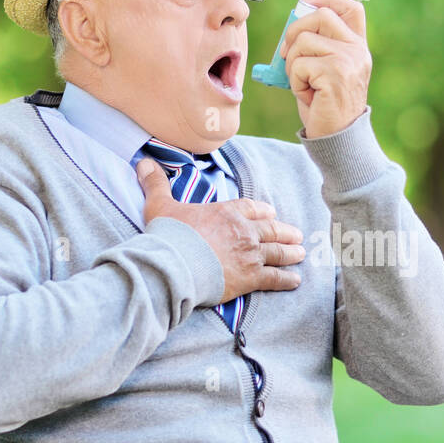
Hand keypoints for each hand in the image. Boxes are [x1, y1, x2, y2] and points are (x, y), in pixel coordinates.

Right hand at [136, 158, 304, 302]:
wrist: (175, 265)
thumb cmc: (168, 235)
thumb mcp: (159, 205)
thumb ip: (155, 184)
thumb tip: (142, 162)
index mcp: (226, 212)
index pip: (250, 209)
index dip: (262, 212)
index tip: (271, 214)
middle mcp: (243, 231)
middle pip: (270, 230)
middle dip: (284, 232)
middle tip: (297, 234)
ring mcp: (250, 254)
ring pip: (277, 252)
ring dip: (290, 253)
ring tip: (301, 253)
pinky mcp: (250, 278)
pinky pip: (274, 278)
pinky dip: (286, 279)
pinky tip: (296, 280)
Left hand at [280, 0, 371, 138]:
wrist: (337, 138)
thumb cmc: (325, 105)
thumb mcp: (323, 70)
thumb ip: (315, 46)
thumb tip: (292, 27)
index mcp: (358, 47)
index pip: (351, 8)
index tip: (306, 1)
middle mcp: (357, 51)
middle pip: (320, 15)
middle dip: (294, 31)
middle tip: (286, 53)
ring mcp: (348, 61)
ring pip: (303, 40)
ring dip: (292, 62)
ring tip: (302, 83)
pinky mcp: (335, 74)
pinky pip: (299, 64)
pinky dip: (295, 81)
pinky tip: (308, 95)